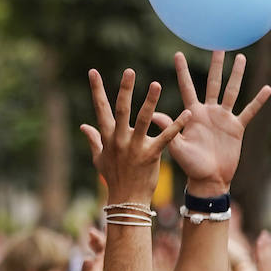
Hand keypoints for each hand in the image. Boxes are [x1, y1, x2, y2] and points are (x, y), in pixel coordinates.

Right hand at [80, 69, 190, 203]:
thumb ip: (93, 139)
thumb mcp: (99, 158)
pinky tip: (188, 114)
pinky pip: (166, 138)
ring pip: (143, 119)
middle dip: (125, 89)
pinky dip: (177, 125)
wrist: (126, 200)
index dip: (96, 89)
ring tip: (157, 84)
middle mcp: (120, 139)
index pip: (100, 108)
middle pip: (121, 109)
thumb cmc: (113, 177)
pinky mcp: (151, 155)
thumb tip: (83, 126)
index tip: (93, 71)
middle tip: (129, 71)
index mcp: (108, 136)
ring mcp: (135, 147)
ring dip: (150, 101)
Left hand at [166, 52, 270, 195]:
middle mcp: (208, 112)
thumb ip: (168, 129)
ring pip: (232, 91)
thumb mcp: (177, 147)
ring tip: (240, 57)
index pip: (187, 87)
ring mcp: (224, 118)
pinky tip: (266, 88)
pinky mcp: (237, 128)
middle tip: (218, 45)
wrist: (209, 180)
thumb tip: (152, 114)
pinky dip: (258, 101)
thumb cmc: (190, 166)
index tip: (177, 53)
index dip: (183, 71)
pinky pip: (249, 111)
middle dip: (215, 65)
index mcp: (192, 113)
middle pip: (213, 83)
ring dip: (236, 75)